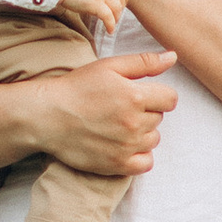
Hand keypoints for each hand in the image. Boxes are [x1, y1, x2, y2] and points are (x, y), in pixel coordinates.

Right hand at [33, 50, 178, 177]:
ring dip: (142, 133)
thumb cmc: (77, 88)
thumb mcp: (109, 66)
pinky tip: (123, 145)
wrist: (48, 116)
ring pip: (153, 139)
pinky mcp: (117, 165)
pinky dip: (139, 155)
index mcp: (136, 96)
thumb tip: (173, 56)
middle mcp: (134, 123)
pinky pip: (146, 163)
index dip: (158, 95)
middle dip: (146, 112)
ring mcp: (126, 146)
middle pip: (159, 118)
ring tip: (118, 125)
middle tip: (120, 108)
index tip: (141, 95)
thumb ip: (144, 62)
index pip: (170, 99)